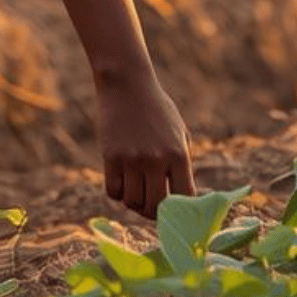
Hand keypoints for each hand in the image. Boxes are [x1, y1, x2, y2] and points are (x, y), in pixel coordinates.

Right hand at [94, 72, 194, 219]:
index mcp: (179, 154)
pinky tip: (122, 181)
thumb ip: (183, 163)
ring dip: (134, 202)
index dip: (181, 210)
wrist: (127, 84)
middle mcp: (157, 159)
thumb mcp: (179, 131)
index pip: (185, 197)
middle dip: (154, 212)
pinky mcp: (111, 157)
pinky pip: (113, 192)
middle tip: (151, 206)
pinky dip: (118, 193)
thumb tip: (185, 196)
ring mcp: (132, 159)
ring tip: (136, 190)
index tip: (175, 211)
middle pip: (155, 207)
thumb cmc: (157, 109)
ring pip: (132, 202)